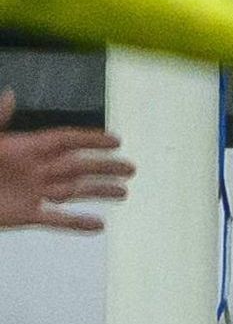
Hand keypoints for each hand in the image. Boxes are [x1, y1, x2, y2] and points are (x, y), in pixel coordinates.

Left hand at [0, 123, 131, 233]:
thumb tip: (9, 98)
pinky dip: (78, 223)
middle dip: (105, 167)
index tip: (116, 141)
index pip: (64, 142)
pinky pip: (56, 220)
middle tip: (129, 169)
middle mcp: (31, 170)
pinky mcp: (24, 215)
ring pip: (72, 191)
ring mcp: (30, 193)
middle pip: (76, 167)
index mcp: (22, 149)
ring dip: (98, 191)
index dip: (90, 141)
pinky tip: (98, 225)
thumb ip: (0, 120)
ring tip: (122, 193)